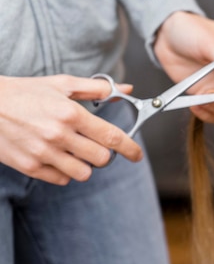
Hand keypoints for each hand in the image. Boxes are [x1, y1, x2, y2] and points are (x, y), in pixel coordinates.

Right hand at [0, 75, 142, 184]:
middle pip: (101, 159)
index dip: (130, 148)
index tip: (137, 154)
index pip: (112, 137)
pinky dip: (63, 172)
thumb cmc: (26, 92)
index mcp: (71, 114)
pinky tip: (56, 157)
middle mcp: (59, 135)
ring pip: (83, 173)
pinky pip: (61, 179)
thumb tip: (126, 89)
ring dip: (84, 165)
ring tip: (73, 152)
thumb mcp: (62, 84)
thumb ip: (97, 89)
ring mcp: (43, 152)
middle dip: (104, 154)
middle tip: (95, 146)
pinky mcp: (29, 166)